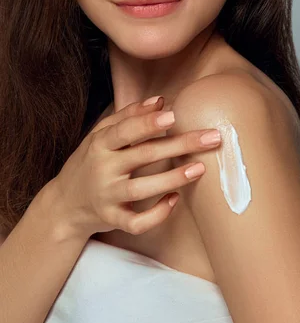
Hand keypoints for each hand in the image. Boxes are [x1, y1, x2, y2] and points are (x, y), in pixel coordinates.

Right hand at [49, 97, 220, 240]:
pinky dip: (157, 214)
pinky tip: (175, 199)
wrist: (64, 204)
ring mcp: (107, 197)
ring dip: (172, 178)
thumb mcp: (100, 135)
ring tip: (199, 168)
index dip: (148, 123)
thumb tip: (160, 100)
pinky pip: (136, 222)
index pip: (125, 131)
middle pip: (143, 155)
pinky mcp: (112, 219)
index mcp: (100, 145)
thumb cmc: (90, 162)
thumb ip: (128, 116)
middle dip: (179, 145)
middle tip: (211, 138)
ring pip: (142, 190)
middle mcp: (103, 170)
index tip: (173, 115)